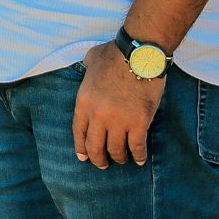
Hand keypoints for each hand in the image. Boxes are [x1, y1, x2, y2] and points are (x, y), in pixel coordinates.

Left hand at [72, 41, 165, 167]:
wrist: (139, 54)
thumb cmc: (115, 54)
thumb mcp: (91, 60)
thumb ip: (87, 68)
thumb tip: (87, 67)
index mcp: (84, 102)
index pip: (79, 132)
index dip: (81, 147)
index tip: (83, 157)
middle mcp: (98, 115)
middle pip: (95, 146)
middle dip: (98, 159)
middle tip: (103, 164)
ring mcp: (118, 121)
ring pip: (116, 150)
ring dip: (119, 158)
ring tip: (122, 160)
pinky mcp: (139, 122)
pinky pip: (137, 147)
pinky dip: (138, 156)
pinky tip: (139, 159)